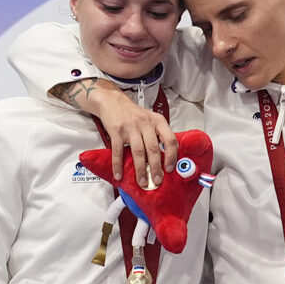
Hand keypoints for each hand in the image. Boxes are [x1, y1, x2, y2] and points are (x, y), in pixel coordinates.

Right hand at [58, 79, 177, 185]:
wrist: (113, 102)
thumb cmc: (134, 114)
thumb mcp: (151, 120)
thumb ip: (158, 135)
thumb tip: (165, 160)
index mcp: (158, 121)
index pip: (170, 139)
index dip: (171, 156)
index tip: (170, 169)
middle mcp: (146, 123)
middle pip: (153, 148)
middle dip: (156, 167)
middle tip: (157, 180)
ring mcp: (131, 127)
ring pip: (138, 152)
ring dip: (140, 169)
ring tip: (143, 181)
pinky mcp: (117, 131)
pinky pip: (118, 151)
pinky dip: (118, 165)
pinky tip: (119, 175)